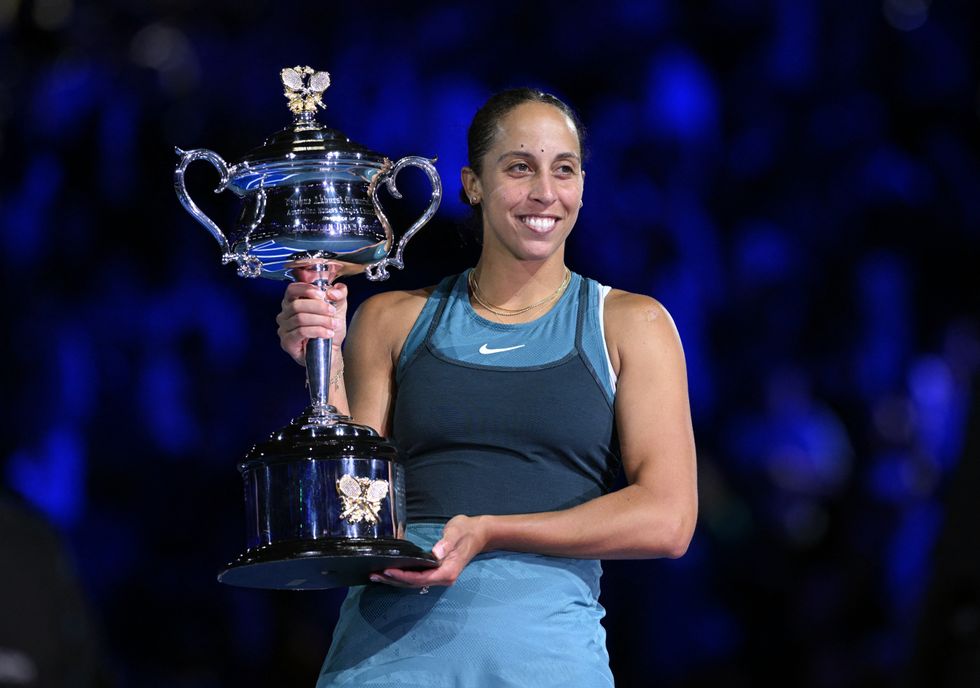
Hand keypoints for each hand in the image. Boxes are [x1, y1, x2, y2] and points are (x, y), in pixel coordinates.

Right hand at [276, 280, 347, 365]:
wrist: (332, 351)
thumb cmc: (330, 329)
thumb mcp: (338, 308)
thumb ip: (339, 294)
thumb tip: (334, 290)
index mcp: (293, 302)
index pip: (292, 289)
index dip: (306, 289)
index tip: (322, 294)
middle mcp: (285, 314)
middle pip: (297, 305)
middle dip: (318, 307)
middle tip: (332, 311)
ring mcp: (284, 329)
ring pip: (300, 318)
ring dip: (320, 320)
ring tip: (333, 324)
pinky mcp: (287, 342)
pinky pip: (301, 332)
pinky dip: (317, 331)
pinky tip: (327, 333)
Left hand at [370, 515, 489, 588]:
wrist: (478, 532)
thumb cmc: (467, 530)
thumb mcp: (457, 532)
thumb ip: (446, 543)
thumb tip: (436, 553)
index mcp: (448, 570)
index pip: (422, 578)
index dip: (404, 576)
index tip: (388, 571)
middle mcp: (443, 577)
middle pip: (415, 584)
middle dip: (394, 580)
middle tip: (374, 575)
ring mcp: (440, 575)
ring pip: (415, 582)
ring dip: (396, 580)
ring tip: (377, 575)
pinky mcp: (436, 571)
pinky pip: (418, 577)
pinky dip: (403, 575)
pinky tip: (391, 572)